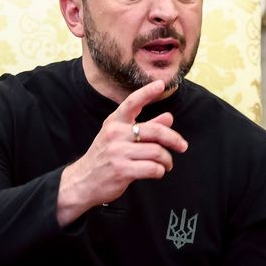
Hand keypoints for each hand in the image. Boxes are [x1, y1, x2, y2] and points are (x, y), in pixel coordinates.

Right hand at [57, 80, 187, 225]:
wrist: (82, 182)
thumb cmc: (105, 157)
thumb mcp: (120, 138)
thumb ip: (145, 127)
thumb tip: (169, 117)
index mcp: (114, 122)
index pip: (131, 102)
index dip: (147, 92)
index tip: (160, 84)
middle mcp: (115, 134)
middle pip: (155, 131)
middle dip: (174, 139)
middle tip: (182, 146)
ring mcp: (117, 152)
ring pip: (157, 152)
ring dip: (167, 160)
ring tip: (166, 164)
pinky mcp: (122, 170)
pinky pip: (153, 168)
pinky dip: (160, 171)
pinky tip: (157, 172)